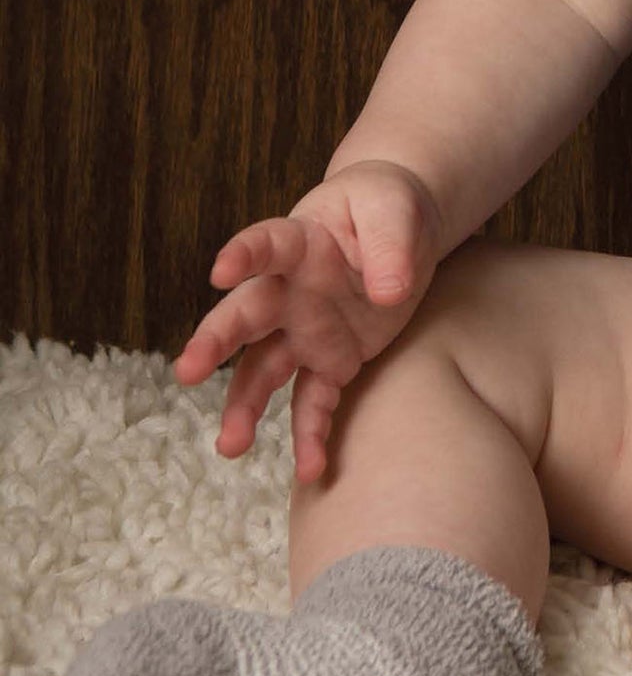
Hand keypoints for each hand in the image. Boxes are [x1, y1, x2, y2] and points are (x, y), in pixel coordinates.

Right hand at [172, 161, 445, 485]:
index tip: (221, 271)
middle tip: (187, 371)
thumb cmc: (386, 207)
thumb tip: (388, 293)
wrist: (400, 229)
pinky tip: (310, 469)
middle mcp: (290, 292)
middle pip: (245, 317)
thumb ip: (390, 244)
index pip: (267, 245)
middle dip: (216, 342)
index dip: (243, 255)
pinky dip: (311, 435)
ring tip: (230, 447)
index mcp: (301, 242)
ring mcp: (305, 330)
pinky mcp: (331, 361)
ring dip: (244, 407)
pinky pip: (314, 402)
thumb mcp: (396, 208)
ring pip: (263, 372)